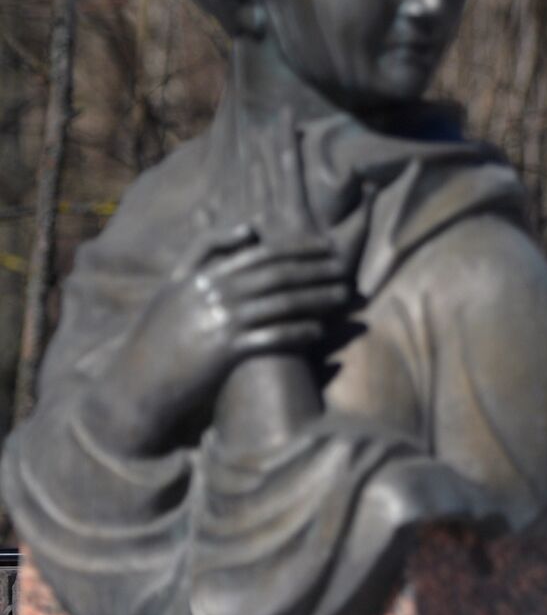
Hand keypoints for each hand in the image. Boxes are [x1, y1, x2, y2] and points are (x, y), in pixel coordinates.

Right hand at [94, 223, 353, 451]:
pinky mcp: (225, 352)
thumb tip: (250, 229)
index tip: (325, 246)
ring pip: (280, 303)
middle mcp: (212, 293)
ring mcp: (220, 322)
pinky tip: (318, 330)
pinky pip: (271, 337)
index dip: (297, 248)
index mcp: (201, 275)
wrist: (135, 385)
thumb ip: (205, 254)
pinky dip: (297, 331)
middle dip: (315, 270)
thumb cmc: (156, 335)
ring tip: (342, 296)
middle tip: (345, 268)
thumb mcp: (173, 287)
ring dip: (317, 298)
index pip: (259, 253)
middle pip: (276, 275)